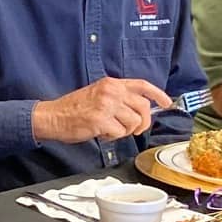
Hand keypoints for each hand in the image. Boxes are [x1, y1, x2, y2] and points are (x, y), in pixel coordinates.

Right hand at [33, 77, 171, 145]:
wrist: (53, 116)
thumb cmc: (74, 108)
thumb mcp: (98, 93)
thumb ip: (119, 97)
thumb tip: (141, 109)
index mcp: (112, 83)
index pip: (142, 85)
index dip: (158, 94)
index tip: (167, 102)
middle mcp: (111, 92)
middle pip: (143, 107)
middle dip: (143, 122)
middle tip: (135, 129)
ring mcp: (106, 105)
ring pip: (133, 122)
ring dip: (125, 131)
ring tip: (110, 129)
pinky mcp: (101, 120)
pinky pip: (120, 133)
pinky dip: (113, 137)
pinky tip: (101, 133)